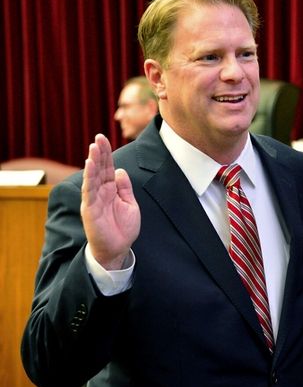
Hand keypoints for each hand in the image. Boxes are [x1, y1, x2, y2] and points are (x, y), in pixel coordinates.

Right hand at [81, 134, 139, 269]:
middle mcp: (101, 192)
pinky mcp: (90, 208)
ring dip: (93, 161)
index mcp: (111, 190)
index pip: (107, 168)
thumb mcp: (130, 204)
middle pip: (99, 169)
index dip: (106, 154)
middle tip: (99, 137)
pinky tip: (89, 165)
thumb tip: (120, 170)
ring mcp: (94, 199)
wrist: (118, 249)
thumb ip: (125, 188)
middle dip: (99, 153)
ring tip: (93, 147)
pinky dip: (89, 177)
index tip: (104, 139)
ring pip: (92, 177)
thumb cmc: (123, 228)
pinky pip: (89, 190)